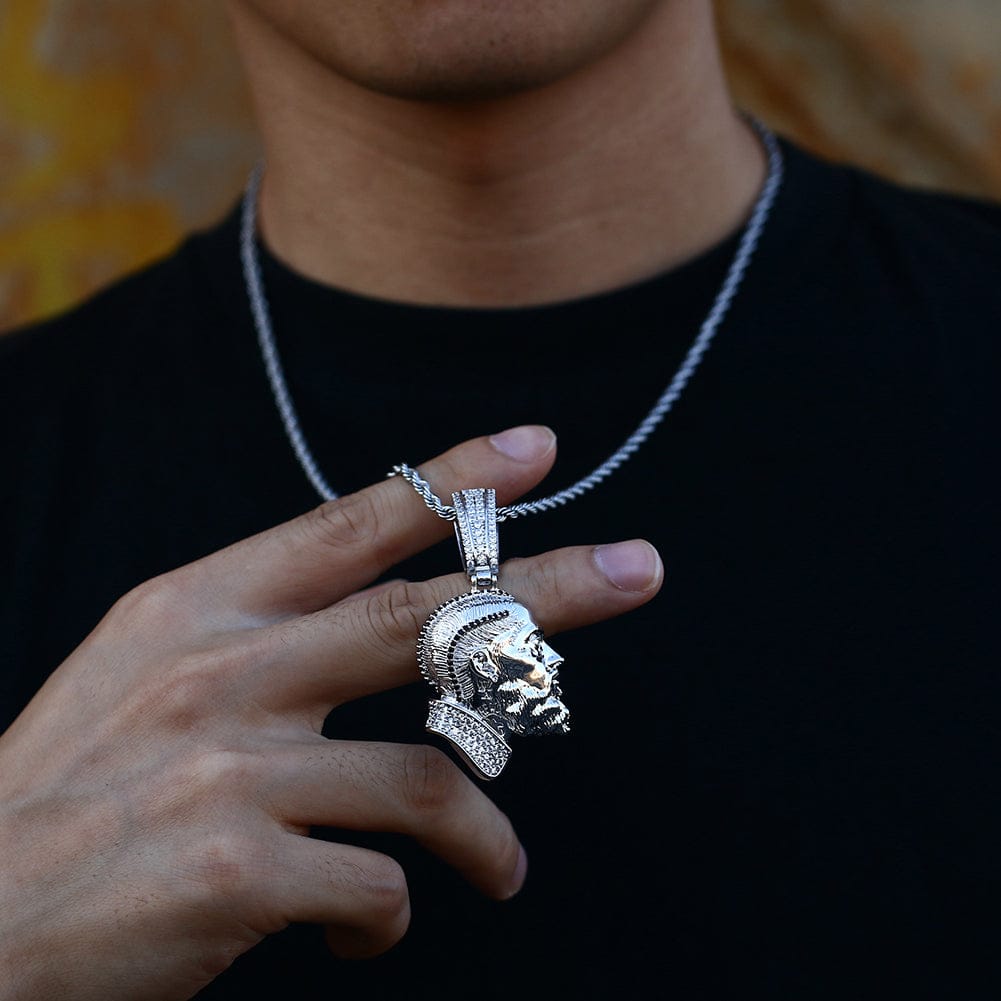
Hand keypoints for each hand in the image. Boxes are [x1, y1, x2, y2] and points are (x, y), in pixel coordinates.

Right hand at [0, 426, 661, 1000]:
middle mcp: (222, 670)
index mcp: (200, 605)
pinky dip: (392, 918)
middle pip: (423, 615)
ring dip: (485, 834)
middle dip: (548, 590)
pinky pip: (375, 888)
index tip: (534, 449)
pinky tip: (369, 934)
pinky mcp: (236, 873)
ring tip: (505, 870)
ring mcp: (230, 768)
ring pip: (428, 776)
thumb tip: (390, 626)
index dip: (451, 482)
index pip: (350, 523)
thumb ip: (260, 635)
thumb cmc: (70, 789)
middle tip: (641, 569)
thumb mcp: (149, 672)